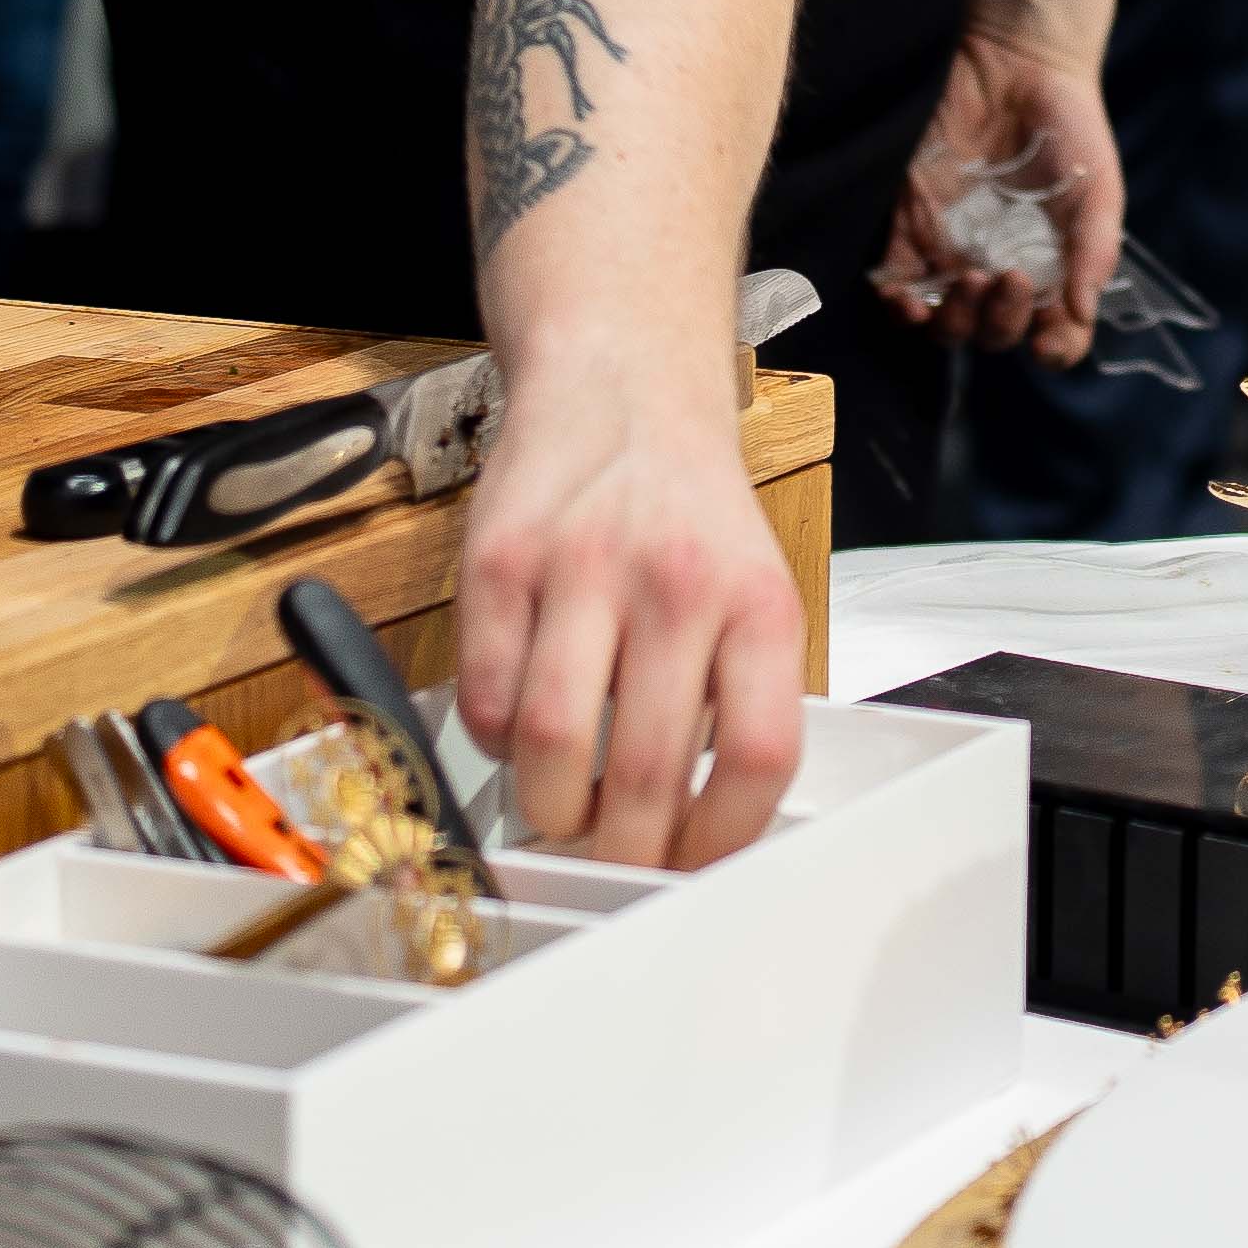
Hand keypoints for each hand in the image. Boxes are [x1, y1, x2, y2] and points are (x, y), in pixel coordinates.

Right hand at [446, 323, 808, 866]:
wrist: (622, 383)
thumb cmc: (688, 508)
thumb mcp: (753, 590)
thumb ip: (738, 699)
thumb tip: (704, 835)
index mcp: (759, 603)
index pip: (760, 756)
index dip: (723, 838)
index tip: (694, 865)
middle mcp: (678, 585)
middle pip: (648, 775)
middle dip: (624, 851)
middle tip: (612, 858)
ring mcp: (582, 571)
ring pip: (554, 751)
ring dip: (551, 807)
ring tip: (561, 801)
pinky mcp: (498, 563)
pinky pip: (487, 703)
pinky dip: (498, 744)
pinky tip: (522, 726)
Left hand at [877, 30, 1120, 359]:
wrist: (1018, 62)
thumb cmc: (1069, 126)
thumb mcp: (1098, 188)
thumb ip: (1094, 251)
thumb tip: (1078, 311)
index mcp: (1053, 270)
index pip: (1055, 335)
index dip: (1054, 350)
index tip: (1047, 341)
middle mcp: (1003, 270)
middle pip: (994, 334)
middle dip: (1000, 323)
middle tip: (1006, 278)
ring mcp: (955, 251)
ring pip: (944, 321)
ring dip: (952, 322)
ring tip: (967, 284)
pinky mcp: (913, 225)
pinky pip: (897, 281)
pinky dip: (897, 303)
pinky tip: (905, 298)